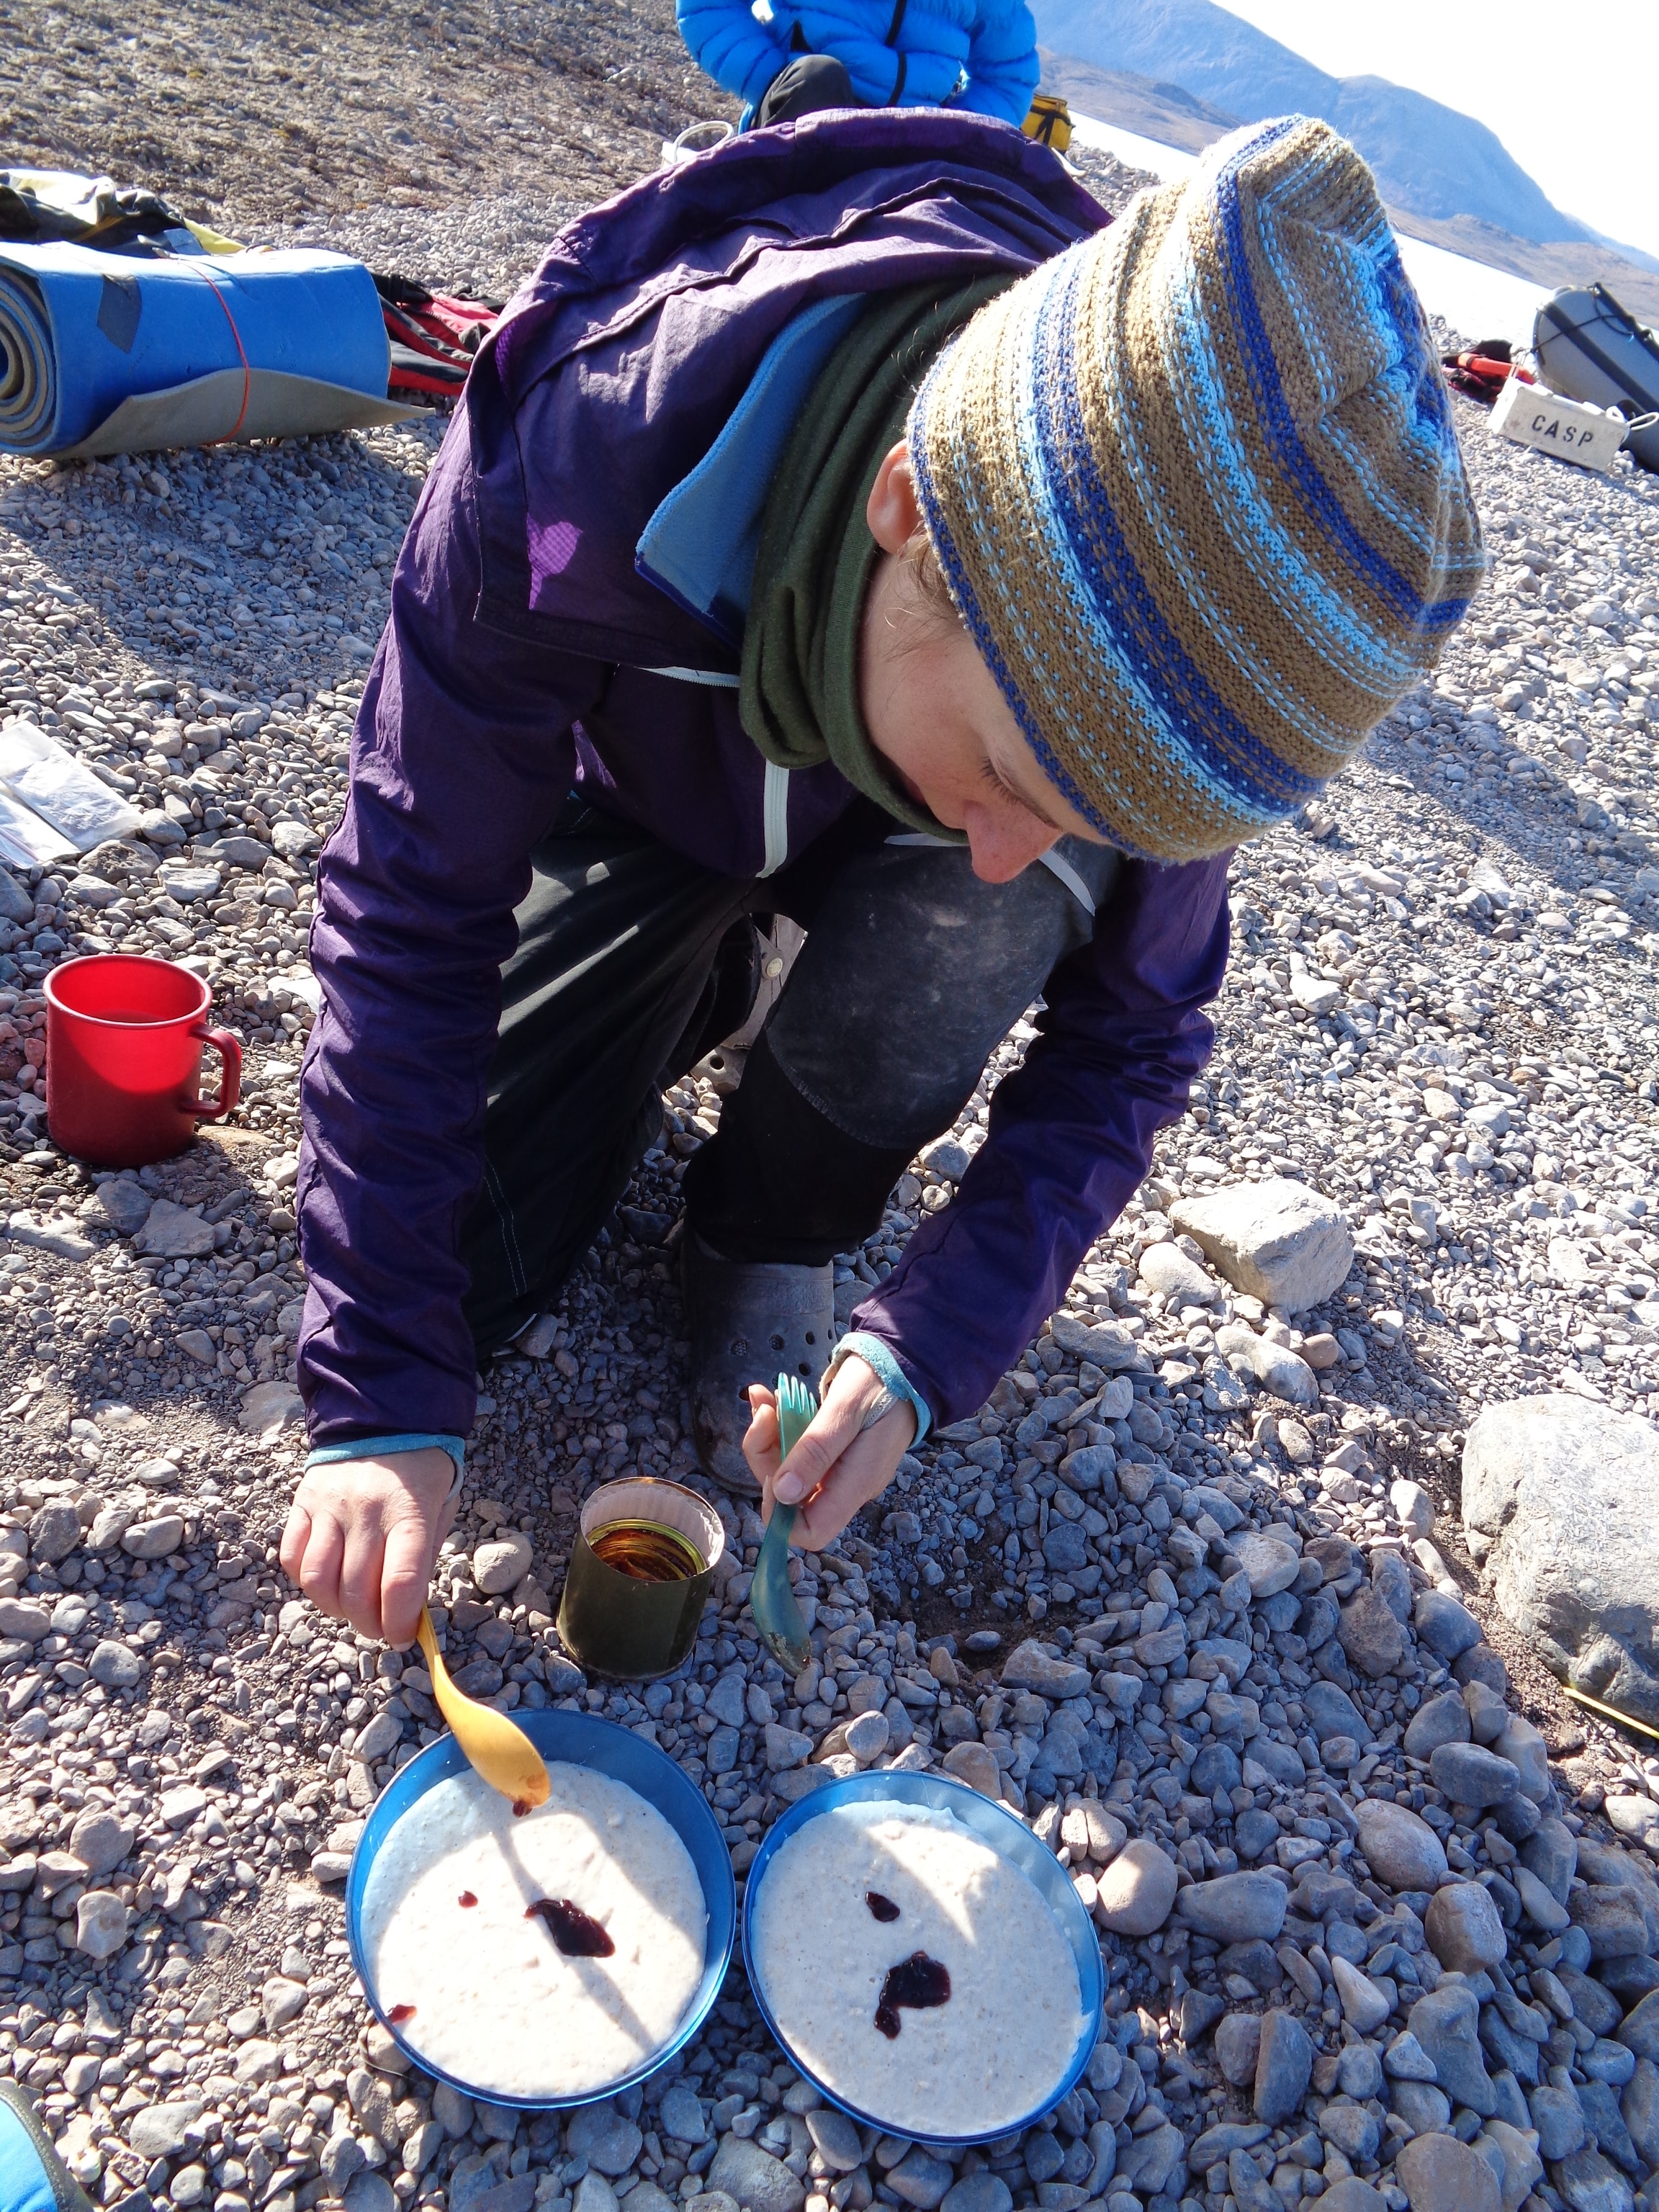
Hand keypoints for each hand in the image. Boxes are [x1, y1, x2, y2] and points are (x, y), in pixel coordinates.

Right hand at [279, 1447, 456, 1646]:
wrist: (384, 1418)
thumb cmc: (421, 1472)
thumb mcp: (440, 1509)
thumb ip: (424, 1558)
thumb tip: (406, 1613)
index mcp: (409, 1512)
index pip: (400, 1583)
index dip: (398, 1623)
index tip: (403, 1637)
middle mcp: (366, 1511)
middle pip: (355, 1590)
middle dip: (368, 1624)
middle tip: (378, 1627)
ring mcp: (329, 1506)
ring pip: (316, 1580)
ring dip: (334, 1608)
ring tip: (351, 1607)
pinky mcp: (302, 1503)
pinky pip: (291, 1556)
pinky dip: (305, 1580)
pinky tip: (326, 1579)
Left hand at [741, 1354, 917, 1549]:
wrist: (903, 1364)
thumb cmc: (881, 1383)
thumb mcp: (846, 1409)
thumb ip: (816, 1450)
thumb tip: (782, 1494)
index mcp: (856, 1483)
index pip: (812, 1531)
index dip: (780, 1514)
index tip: (770, 1472)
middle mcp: (846, 1485)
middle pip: (790, 1499)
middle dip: (767, 1458)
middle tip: (764, 1415)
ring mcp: (838, 1471)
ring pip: (788, 1471)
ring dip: (768, 1438)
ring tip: (765, 1400)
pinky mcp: (831, 1454)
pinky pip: (796, 1452)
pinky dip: (778, 1429)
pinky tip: (773, 1401)